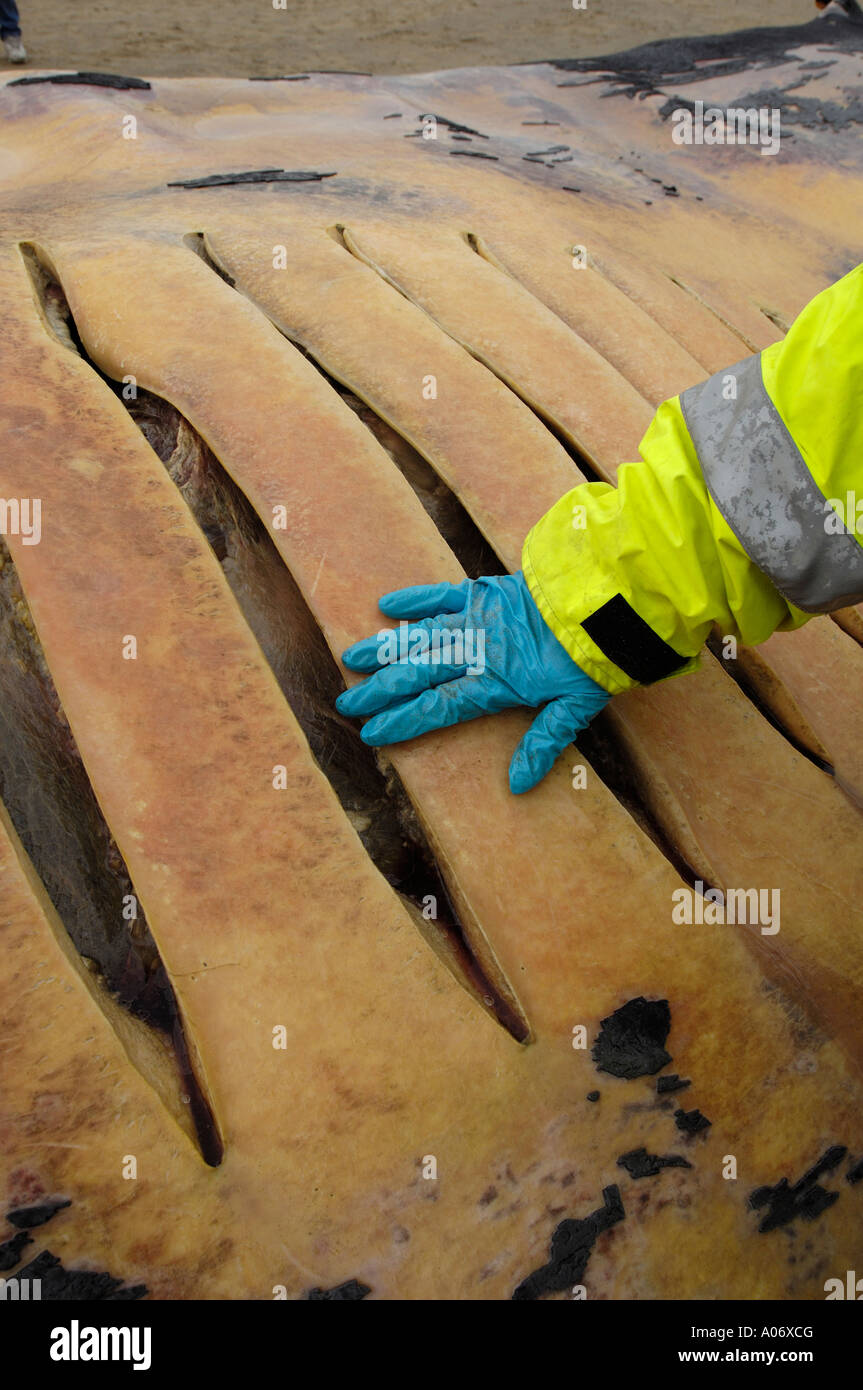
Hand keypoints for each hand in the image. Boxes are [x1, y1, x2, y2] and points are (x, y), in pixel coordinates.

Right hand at [336, 572, 609, 793]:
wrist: (607, 601)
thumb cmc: (593, 657)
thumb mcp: (575, 708)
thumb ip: (542, 744)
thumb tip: (516, 786)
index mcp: (496, 682)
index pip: (438, 706)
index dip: (402, 721)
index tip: (372, 732)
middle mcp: (477, 650)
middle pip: (417, 673)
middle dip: (380, 690)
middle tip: (347, 702)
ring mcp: (478, 617)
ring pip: (420, 635)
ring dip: (385, 648)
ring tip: (351, 659)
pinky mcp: (486, 590)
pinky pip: (442, 594)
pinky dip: (415, 599)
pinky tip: (386, 605)